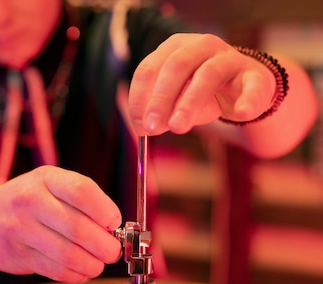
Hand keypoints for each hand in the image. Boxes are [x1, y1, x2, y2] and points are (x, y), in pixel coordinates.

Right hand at [0, 166, 122, 283]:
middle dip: (105, 246)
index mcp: (45, 178)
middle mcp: (29, 201)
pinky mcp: (17, 255)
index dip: (106, 211)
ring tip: (98, 264)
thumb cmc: (27, 202)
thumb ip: (82, 201)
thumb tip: (116, 230)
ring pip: (69, 254)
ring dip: (93, 265)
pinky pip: (56, 271)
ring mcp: (20, 229)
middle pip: (79, 228)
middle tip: (112, 251)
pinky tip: (81, 271)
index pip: (82, 191)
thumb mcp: (50, 186)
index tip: (114, 224)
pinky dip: (76, 275)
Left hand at [128, 33, 276, 135]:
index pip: (150, 68)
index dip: (140, 97)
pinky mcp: (255, 75)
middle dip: (160, 99)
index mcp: (174, 48)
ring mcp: (230, 58)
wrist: (245, 90)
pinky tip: (241, 113)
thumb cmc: (201, 92)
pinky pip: (252, 86)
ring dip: (189, 103)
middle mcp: (201, 46)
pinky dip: (247, 100)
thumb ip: (160, 113)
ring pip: (208, 75)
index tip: (138, 124)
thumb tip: (144, 128)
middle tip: (152, 128)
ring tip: (178, 127)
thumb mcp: (176, 101)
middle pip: (176, 67)